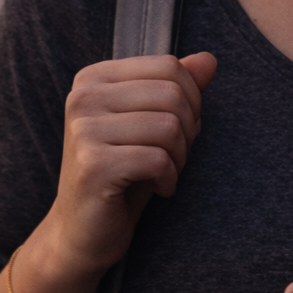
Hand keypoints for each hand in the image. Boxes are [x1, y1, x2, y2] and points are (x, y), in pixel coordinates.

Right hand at [31, 52, 216, 287]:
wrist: (82, 231)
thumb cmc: (123, 174)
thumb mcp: (153, 124)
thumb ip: (178, 88)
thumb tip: (209, 60)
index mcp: (94, 78)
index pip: (168, 66)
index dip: (191, 100)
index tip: (177, 131)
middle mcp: (82, 97)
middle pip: (172, 94)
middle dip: (188, 130)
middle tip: (172, 157)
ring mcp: (84, 129)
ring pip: (169, 126)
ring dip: (179, 157)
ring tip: (164, 173)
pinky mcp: (93, 164)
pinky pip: (159, 159)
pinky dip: (169, 178)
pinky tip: (158, 189)